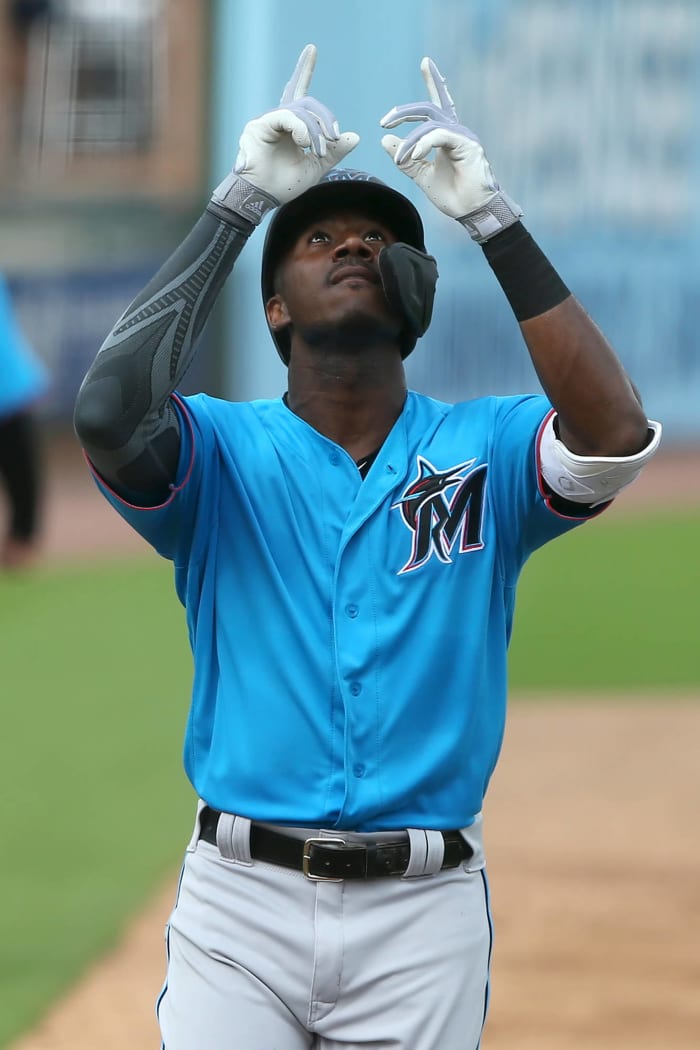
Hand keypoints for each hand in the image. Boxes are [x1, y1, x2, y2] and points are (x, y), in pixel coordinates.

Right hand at [212, 45, 358, 225]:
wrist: (264, 198)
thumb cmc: (285, 184)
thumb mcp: (317, 167)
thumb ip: (334, 151)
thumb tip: (355, 136)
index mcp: (292, 125)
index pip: (299, 91)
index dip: (304, 70)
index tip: (311, 49)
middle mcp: (279, 118)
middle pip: (307, 102)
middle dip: (325, 117)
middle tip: (333, 138)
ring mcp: (268, 120)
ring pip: (300, 110)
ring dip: (315, 130)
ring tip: (317, 150)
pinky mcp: (259, 126)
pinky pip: (286, 116)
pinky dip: (301, 129)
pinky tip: (304, 143)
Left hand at [380, 58, 521, 241]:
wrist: (471, 212)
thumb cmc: (453, 196)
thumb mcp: (422, 175)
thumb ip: (405, 159)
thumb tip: (385, 141)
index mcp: (447, 136)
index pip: (438, 103)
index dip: (434, 81)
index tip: (425, 62)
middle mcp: (455, 131)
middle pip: (428, 108)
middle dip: (404, 112)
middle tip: (385, 122)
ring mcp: (462, 136)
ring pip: (429, 124)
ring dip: (409, 141)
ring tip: (400, 158)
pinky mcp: (466, 144)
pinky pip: (439, 135)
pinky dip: (422, 144)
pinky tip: (414, 157)